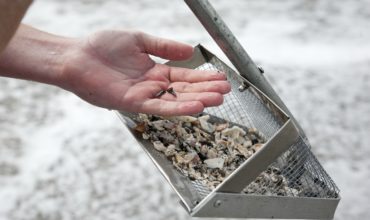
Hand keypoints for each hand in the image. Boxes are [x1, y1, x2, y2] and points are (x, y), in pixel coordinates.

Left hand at [60, 30, 229, 115]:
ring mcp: (144, 96)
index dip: (203, 78)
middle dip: (206, 91)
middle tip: (226, 91)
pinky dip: (178, 108)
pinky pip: (159, 107)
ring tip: (218, 100)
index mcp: (154, 71)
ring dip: (197, 101)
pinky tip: (196, 107)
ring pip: (175, 101)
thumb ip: (164, 47)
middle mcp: (152, 86)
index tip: (221, 78)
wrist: (77, 56)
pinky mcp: (133, 103)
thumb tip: (189, 50)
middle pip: (184, 90)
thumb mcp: (139, 40)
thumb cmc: (102, 46)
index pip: (184, 76)